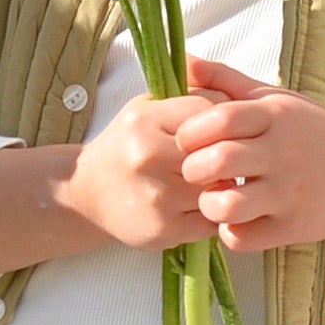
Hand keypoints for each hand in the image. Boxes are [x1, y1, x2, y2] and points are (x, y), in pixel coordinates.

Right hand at [62, 90, 224, 250]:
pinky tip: (200, 205)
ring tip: (211, 182)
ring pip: (218, 188)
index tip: (214, 131)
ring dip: (222, 187)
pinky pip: (212, 221)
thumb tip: (238, 98)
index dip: (219, 122)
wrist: (86, 191)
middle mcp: (148, 157)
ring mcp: (157, 197)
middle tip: (222, 160)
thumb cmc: (125, 145)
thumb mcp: (147, 108)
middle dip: (225, 157)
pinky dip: (213, 214)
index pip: (207, 112)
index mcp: (144, 122)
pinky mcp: (164, 229)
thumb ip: (188, 95)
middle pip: (217, 153)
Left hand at [175, 57, 324, 279]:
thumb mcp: (274, 99)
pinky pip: (242, 237)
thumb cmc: (309, 132)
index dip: (191, 131)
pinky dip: (230, 231)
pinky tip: (236, 219)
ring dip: (209, 205)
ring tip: (215, 198)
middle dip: (192, 168)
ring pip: (226, 205)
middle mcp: (284, 153)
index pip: (220, 118)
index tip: (188, 141)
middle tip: (195, 172)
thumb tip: (183, 60)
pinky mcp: (294, 228)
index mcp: (275, 117)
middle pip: (217, 161)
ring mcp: (290, 193)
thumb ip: (225, 80)